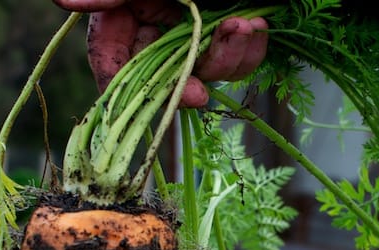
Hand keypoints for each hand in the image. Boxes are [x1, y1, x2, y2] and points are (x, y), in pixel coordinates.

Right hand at [52, 0, 268, 106]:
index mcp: (122, 26)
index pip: (122, 74)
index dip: (149, 94)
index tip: (189, 96)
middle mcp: (155, 37)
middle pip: (174, 80)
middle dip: (199, 76)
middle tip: (212, 70)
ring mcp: (189, 36)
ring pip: (210, 70)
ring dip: (231, 55)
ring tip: (246, 26)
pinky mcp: (220, 32)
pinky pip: (236, 55)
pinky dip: (250, 45)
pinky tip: (256, 24)